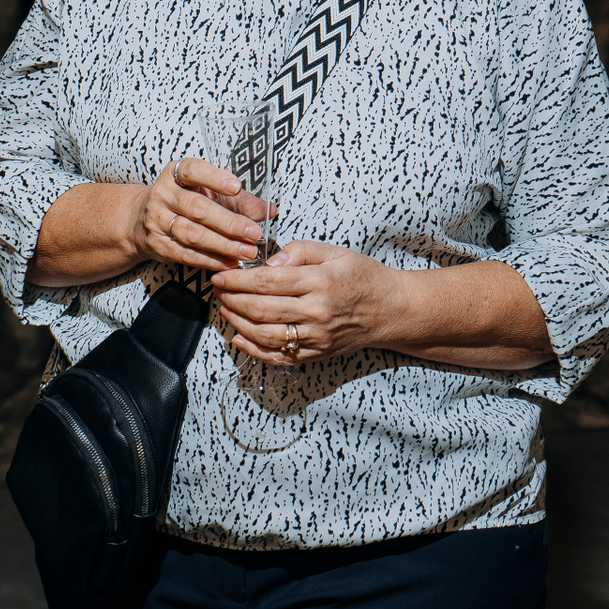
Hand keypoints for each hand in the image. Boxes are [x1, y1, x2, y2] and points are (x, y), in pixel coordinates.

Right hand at [132, 157, 269, 275]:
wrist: (143, 218)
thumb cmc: (186, 201)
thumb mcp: (210, 192)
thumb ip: (240, 200)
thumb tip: (268, 211)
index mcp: (175, 174)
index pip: (192, 171)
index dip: (214, 178)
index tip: (236, 187)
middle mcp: (163, 194)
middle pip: (197, 208)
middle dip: (228, 222)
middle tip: (253, 233)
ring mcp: (157, 220)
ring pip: (192, 234)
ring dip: (223, 245)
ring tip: (246, 251)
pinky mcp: (157, 244)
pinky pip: (185, 254)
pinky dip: (210, 260)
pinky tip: (229, 262)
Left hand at [211, 240, 398, 365]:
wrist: (391, 310)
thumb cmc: (362, 277)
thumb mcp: (334, 251)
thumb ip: (298, 251)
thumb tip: (268, 263)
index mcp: (319, 283)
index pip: (267, 282)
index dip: (237, 280)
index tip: (220, 274)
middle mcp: (317, 313)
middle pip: (262, 309)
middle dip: (232, 299)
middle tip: (217, 290)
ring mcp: (316, 337)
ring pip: (266, 335)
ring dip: (238, 323)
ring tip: (225, 309)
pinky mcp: (317, 354)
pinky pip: (280, 357)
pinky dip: (254, 350)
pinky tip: (238, 338)